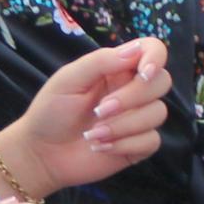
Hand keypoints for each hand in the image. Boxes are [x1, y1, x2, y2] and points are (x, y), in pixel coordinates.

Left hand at [8, 39, 167, 194]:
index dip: (155, 57)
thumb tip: (136, 51)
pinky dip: (125, 144)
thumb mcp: (68, 79)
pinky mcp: (138, 145)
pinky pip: (151, 140)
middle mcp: (132, 90)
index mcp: (117, 69)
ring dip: (123, 125)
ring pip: (157, 113)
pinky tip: (101, 147)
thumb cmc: (51, 111)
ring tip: (93, 134)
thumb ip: (100, 61)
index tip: (143, 72)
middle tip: (99, 110)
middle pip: (161, 82)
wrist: (42, 153)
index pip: (153, 50)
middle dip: (132, 97)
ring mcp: (137, 118)